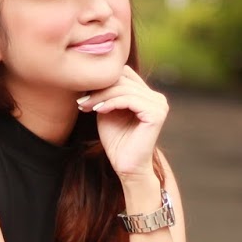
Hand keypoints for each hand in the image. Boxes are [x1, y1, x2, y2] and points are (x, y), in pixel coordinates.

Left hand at [76, 66, 168, 180]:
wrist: (126, 167)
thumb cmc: (117, 141)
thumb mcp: (108, 111)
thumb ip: (106, 93)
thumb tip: (92, 75)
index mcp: (148, 96)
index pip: (124, 74)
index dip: (103, 81)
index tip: (83, 95)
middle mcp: (157, 98)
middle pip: (123, 79)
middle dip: (99, 89)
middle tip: (81, 101)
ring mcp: (159, 105)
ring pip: (124, 89)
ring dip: (101, 96)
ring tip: (86, 106)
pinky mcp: (157, 114)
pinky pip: (130, 100)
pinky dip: (111, 103)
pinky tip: (98, 110)